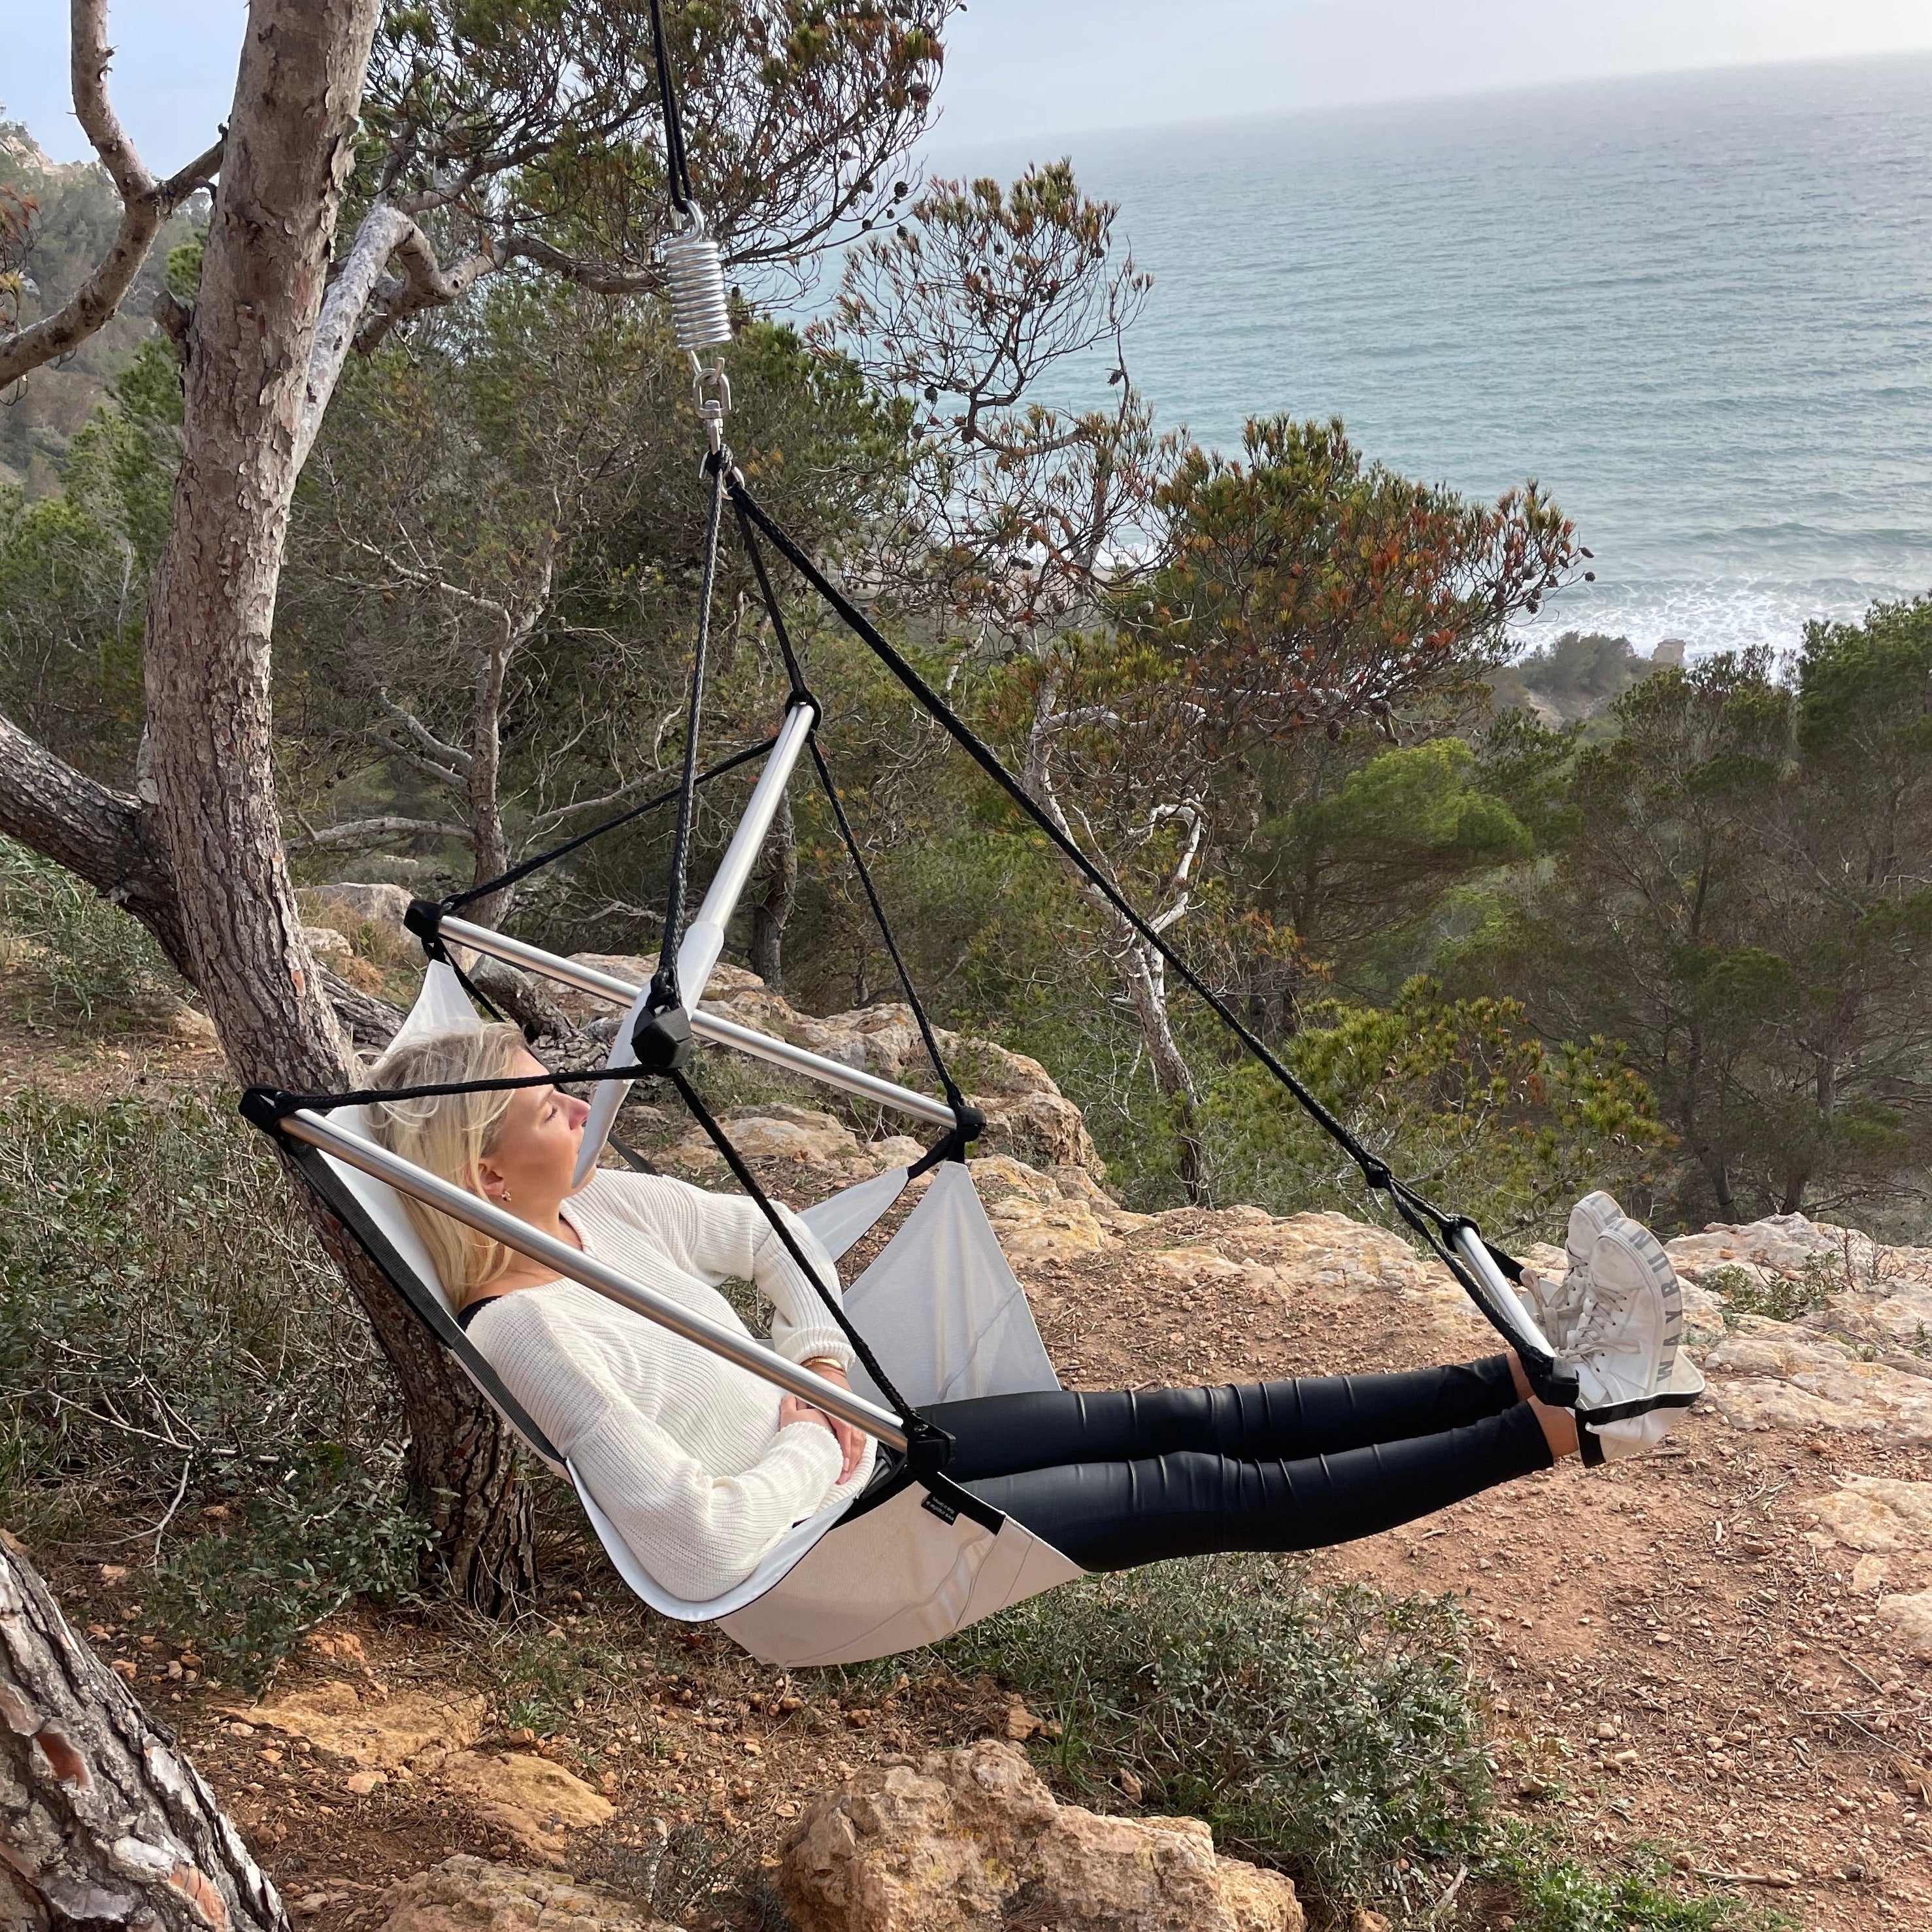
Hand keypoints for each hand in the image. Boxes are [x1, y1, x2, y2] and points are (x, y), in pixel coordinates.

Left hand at [780, 1359, 866, 1483]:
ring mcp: (854, 1413)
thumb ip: (795, 1405)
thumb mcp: (805, 1390)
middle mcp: (849, 1410)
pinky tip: (854, 1462)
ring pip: (861, 1439)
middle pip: (857, 1439)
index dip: (845, 1449)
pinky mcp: (855, 1416)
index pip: (846, 1429)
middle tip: (843, 1476)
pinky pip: (861, 1437)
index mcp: (838, 1405)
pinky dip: (859, 1450)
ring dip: (856, 1458)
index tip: (843, 1464)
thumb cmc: (816, 1380)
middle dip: (852, 1460)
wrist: (825, 1368)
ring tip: (848, 1474)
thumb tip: (785, 1417)